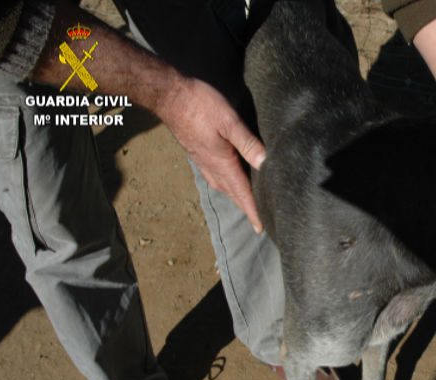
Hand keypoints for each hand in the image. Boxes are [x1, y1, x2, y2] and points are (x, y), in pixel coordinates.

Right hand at [157, 77, 265, 232]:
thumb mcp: (229, 121)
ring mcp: (202, 160)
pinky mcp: (197, 152)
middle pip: (232, 193)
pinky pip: (214, 175)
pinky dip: (225, 184)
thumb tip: (266, 163)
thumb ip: (248, 143)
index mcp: (221, 162)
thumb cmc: (199, 104)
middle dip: (245, 207)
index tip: (260, 228)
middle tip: (257, 220)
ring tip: (246, 204)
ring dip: (235, 197)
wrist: (169, 96)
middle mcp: (211, 166)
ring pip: (222, 185)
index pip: (242, 192)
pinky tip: (227, 180)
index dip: (252, 210)